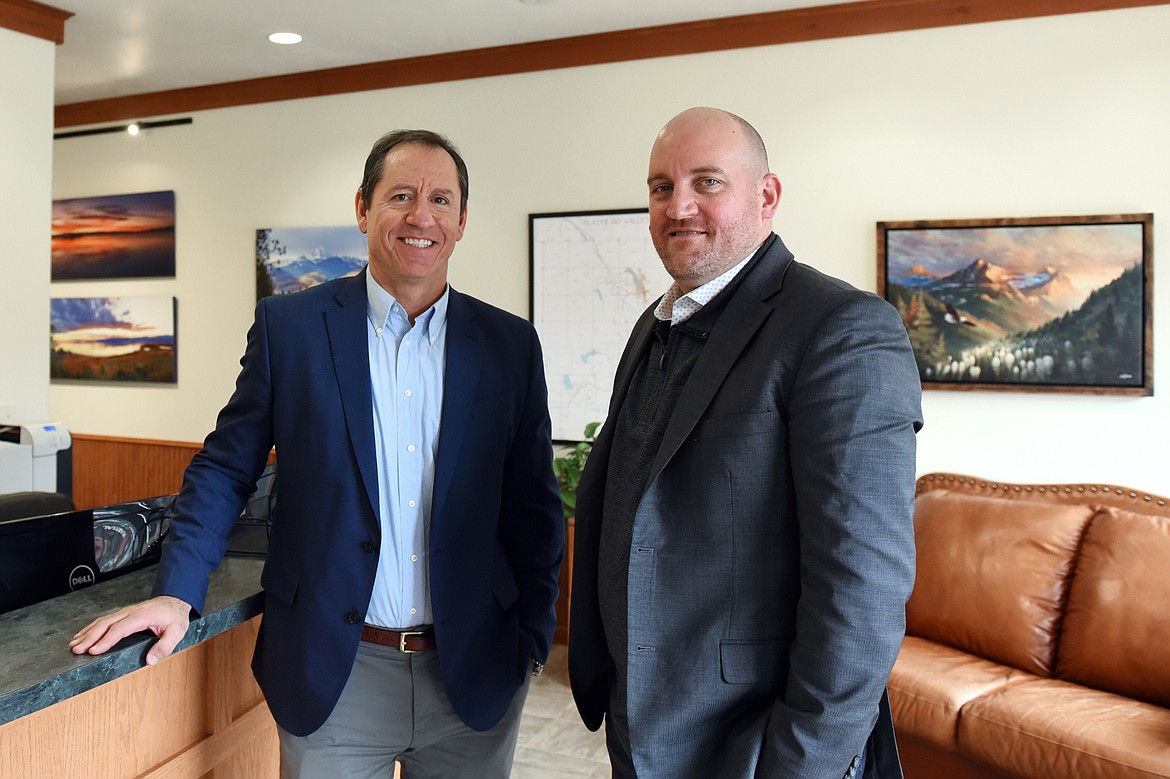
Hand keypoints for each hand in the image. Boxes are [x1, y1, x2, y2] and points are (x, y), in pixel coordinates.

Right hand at [69, 595, 191, 665]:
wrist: (175, 600)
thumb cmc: (175, 617)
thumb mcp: (177, 632)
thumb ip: (165, 646)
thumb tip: (150, 661)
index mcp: (141, 617)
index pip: (119, 629)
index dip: (105, 640)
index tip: (93, 651)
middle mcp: (129, 613)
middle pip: (105, 624)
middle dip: (89, 637)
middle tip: (76, 650)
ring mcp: (125, 612)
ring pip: (102, 621)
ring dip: (87, 633)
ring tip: (74, 645)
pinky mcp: (123, 614)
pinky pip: (104, 620)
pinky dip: (91, 628)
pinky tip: (83, 635)